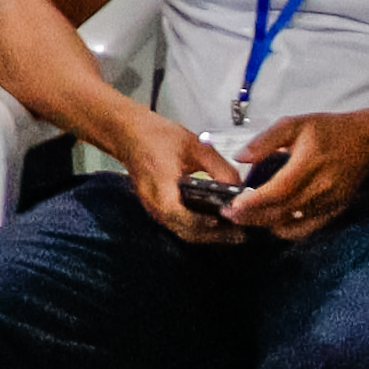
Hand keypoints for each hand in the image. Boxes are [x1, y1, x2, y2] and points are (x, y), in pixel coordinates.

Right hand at [112, 105, 245, 237]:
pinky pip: (177, 225)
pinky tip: (214, 223)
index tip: (226, 219)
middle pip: (184, 231)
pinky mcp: (156, 208)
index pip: (180, 214)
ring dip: (206, 234)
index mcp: (160, 184)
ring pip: (181, 231)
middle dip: (213, 235)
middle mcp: (154, 202)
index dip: (203, 222)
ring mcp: (153, 208)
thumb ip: (220, 167)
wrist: (128, 134)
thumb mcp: (195, 145)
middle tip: (238, 233)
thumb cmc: (156, 136)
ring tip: (231, 231)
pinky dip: (197, 228)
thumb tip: (240, 189)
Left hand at [219, 109, 368, 239]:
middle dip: (253, 216)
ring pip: (293, 222)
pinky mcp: (335, 210)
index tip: (233, 205)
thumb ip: (265, 140)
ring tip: (245, 218)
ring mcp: (330, 201)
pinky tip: (271, 222)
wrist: (366, 142)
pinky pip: (308, 228)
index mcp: (310, 162)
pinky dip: (287, 229)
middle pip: (283, 211)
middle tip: (229, 215)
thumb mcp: (294, 124)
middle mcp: (322, 186)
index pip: (279, 190)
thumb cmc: (327, 130)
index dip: (254, 202)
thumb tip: (239, 157)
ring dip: (266, 223)